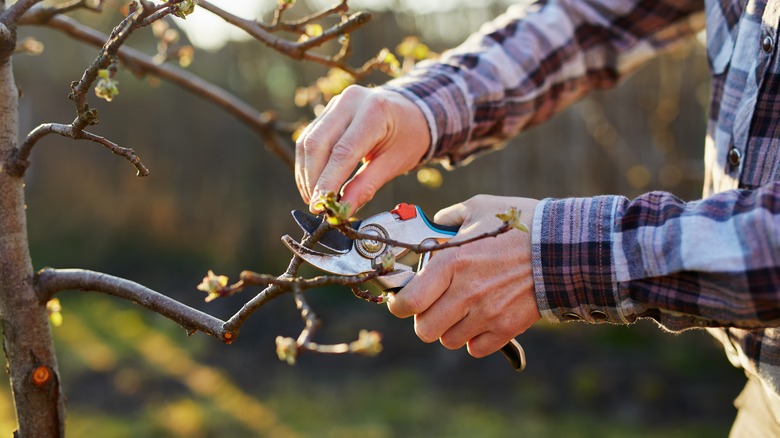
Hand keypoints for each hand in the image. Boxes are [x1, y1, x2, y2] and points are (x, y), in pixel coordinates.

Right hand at [295, 85, 429, 213]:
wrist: (411, 112)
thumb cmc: (408, 137)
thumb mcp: (394, 164)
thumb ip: (366, 186)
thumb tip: (343, 210)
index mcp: (375, 111)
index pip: (343, 151)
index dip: (328, 181)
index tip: (320, 205)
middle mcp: (351, 101)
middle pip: (318, 143)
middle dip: (313, 179)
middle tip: (316, 206)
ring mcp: (337, 103)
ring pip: (308, 141)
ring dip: (306, 174)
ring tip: (313, 198)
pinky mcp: (328, 110)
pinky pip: (309, 138)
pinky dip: (308, 164)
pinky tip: (312, 183)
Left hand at [387, 195, 541, 357]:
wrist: (564, 247)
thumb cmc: (520, 224)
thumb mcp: (479, 207)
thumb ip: (449, 217)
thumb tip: (434, 224)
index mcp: (451, 262)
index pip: (408, 302)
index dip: (399, 305)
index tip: (403, 300)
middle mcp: (465, 293)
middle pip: (424, 329)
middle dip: (424, 319)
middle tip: (433, 305)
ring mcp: (486, 314)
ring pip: (449, 340)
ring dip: (450, 329)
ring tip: (461, 310)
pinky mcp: (506, 328)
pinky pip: (476, 348)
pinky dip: (474, 339)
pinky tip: (481, 320)